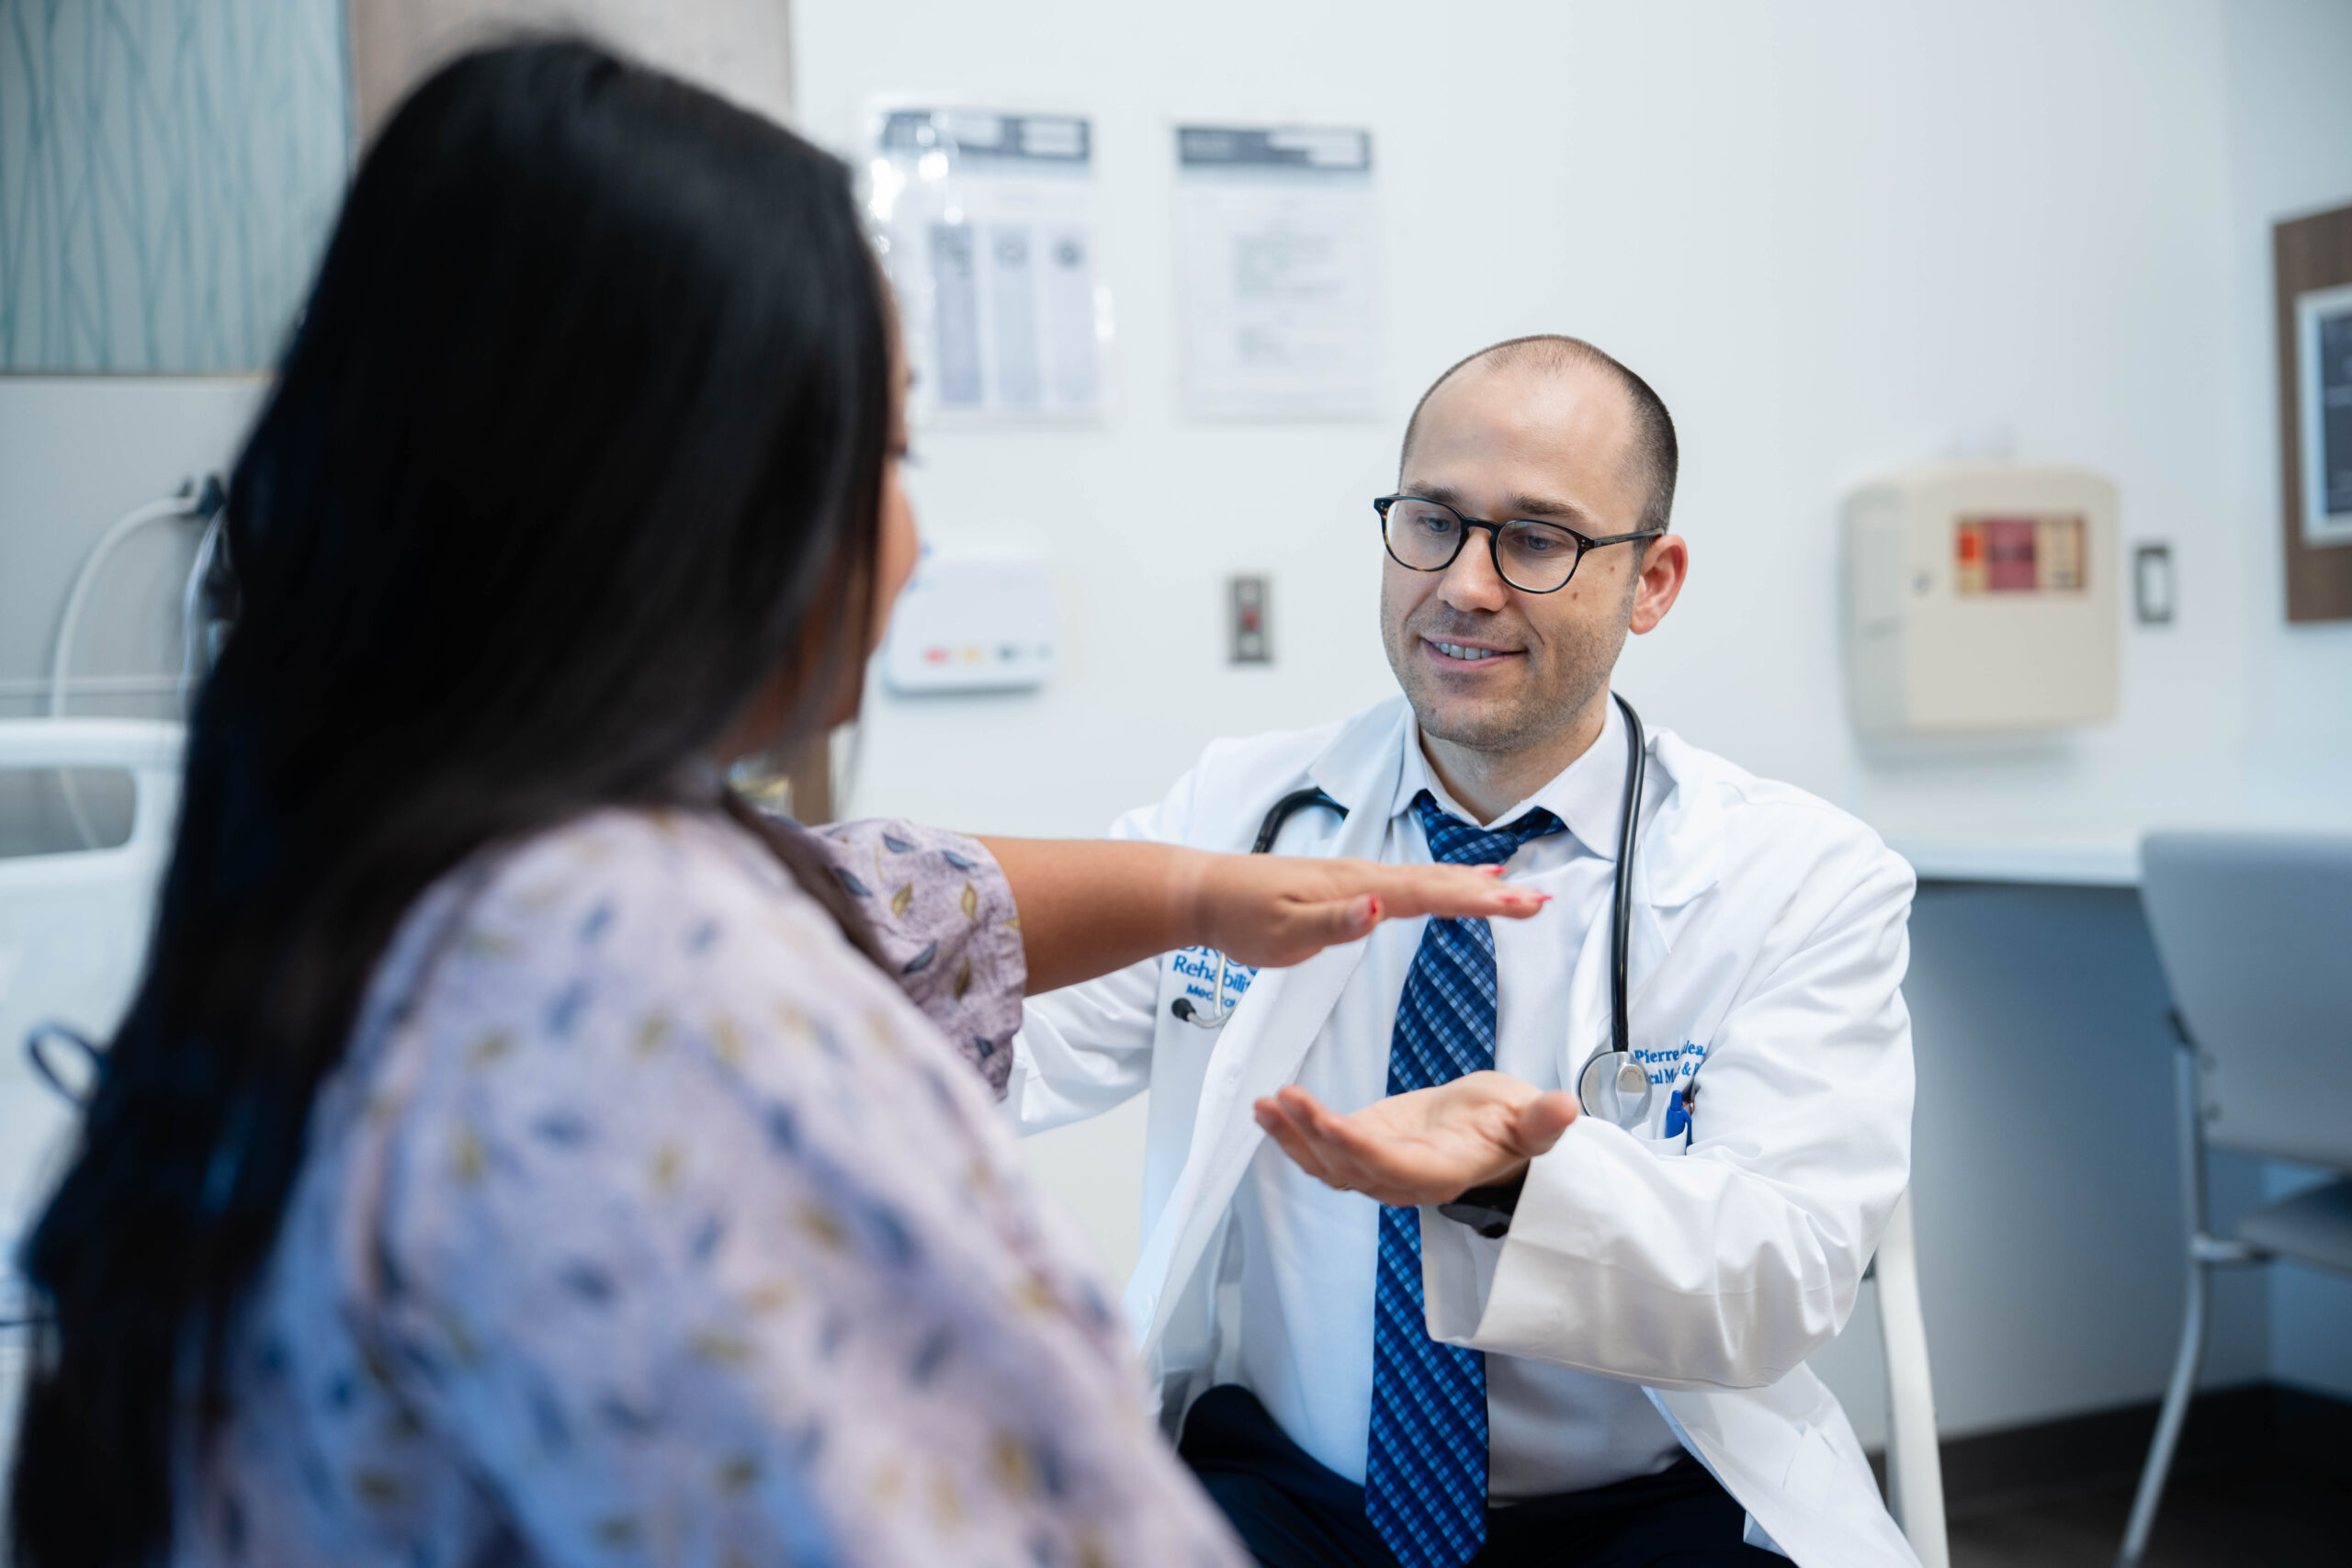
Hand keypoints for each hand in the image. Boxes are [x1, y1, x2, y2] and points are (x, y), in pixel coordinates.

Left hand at [1190, 855, 1547, 969]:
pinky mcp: (1349, 890)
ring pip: (1428, 881)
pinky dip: (1442, 886)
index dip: (1481, 901)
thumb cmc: (1240, 916)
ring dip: (1474, 887)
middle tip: (1541, 900)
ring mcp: (1358, 881)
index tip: (1524, 905)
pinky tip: (1453, 888)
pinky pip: (1410, 886)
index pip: (1431, 894)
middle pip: (1440, 883)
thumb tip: (1379, 908)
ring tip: (1515, 889)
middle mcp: (1364, 878)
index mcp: (1357, 888)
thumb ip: (1333, 922)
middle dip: (1493, 893)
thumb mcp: (1281, 930)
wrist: (1206, 893)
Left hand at [1253, 1072, 1579, 1205]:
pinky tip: (1267, 1109)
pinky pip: (1320, 1152)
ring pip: (1328, 1164)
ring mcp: (1378, 1169)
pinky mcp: (1361, 1151)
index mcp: (1443, 1172)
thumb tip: (1566, 1108)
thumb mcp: (1529, 1117)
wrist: (1493, 1132)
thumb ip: (1541, 1120)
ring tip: (1267, 1105)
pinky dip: (1290, 1133)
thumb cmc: (1511, 1123)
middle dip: (1316, 1136)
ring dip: (1293, 1136)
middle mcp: (1403, 1180)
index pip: (1396, 1167)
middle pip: (1352, 1167)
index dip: (1362, 1149)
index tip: (1332, 1123)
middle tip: (1288, 1100)